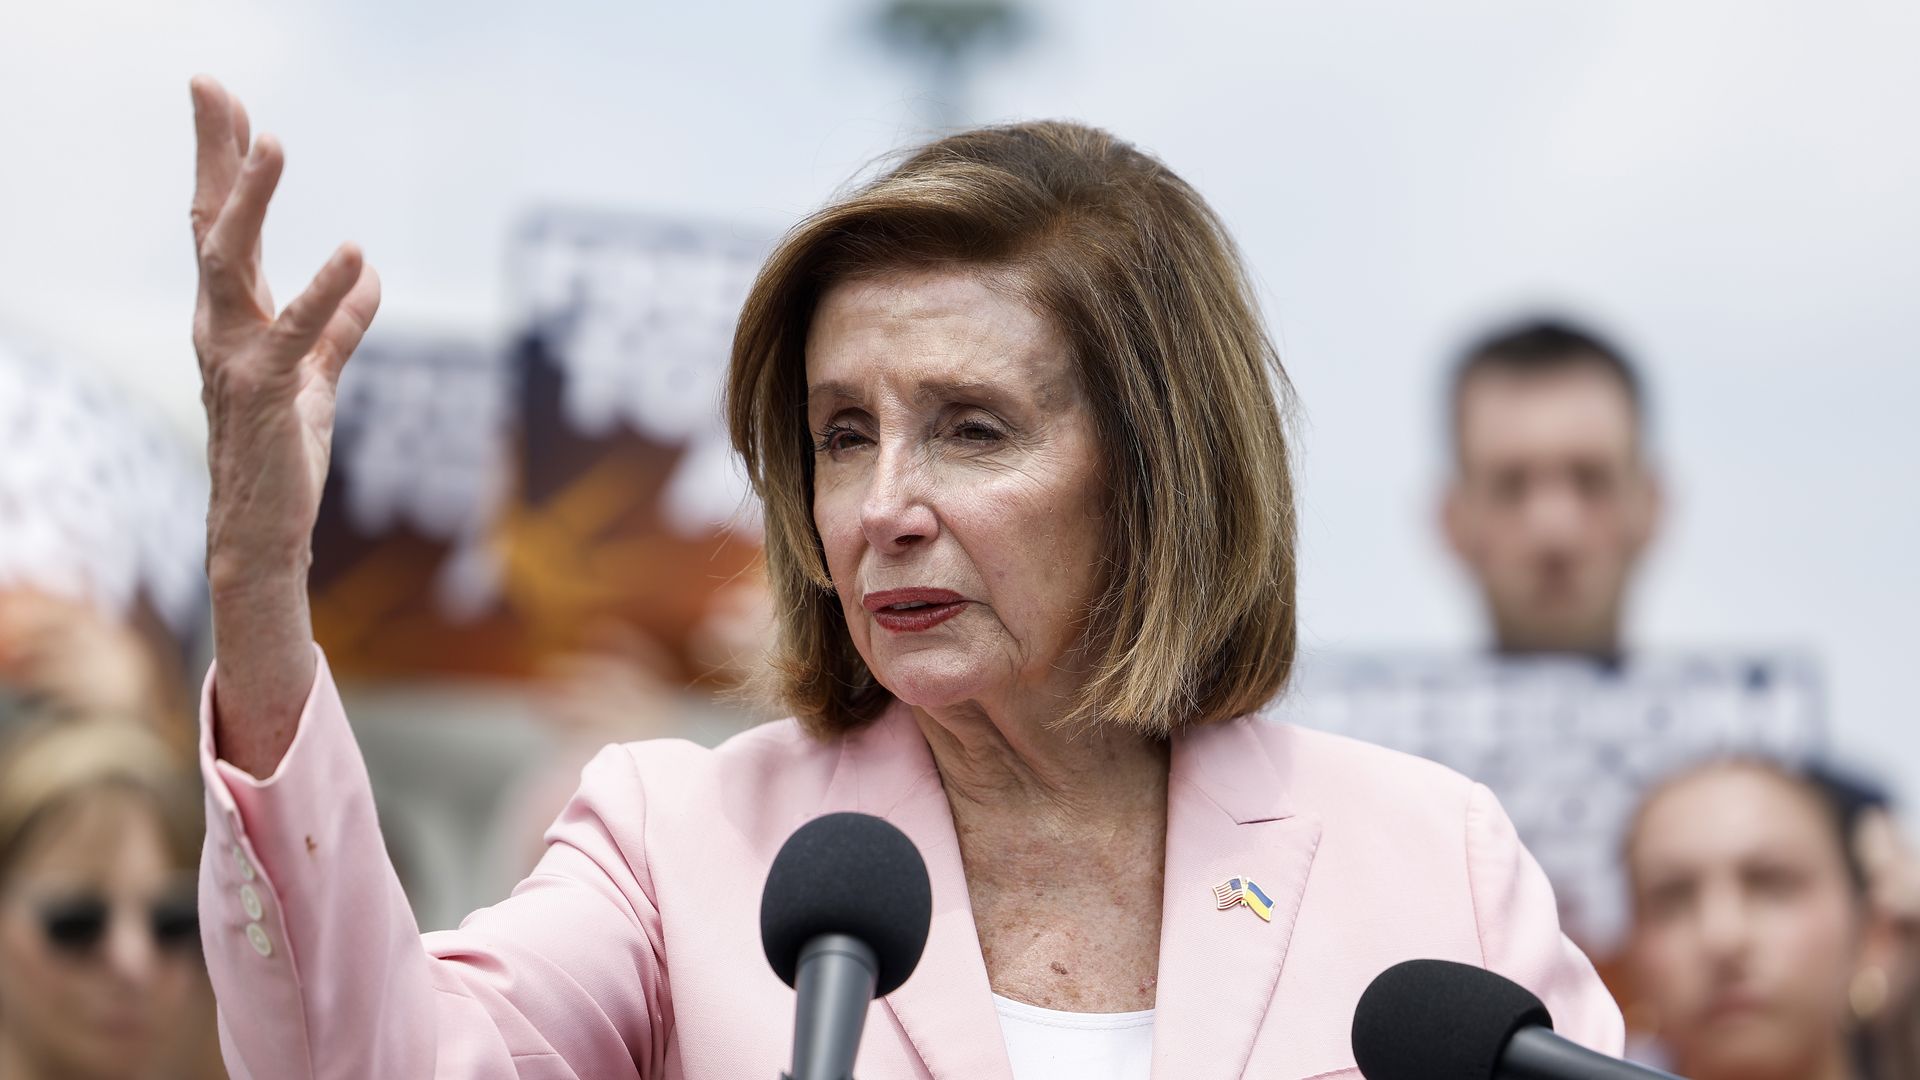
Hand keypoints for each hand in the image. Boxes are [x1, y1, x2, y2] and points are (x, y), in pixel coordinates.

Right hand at [189, 75, 379, 773]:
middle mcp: (221, 325)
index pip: (222, 223)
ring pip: (233, 262)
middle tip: (213, 89)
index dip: (223, 163)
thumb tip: (370, 281)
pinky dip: (324, 293)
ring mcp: (238, 356)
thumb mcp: (318, 376)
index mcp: (234, 315)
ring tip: (272, 143)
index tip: (222, 100)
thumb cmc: (282, 451)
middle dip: (215, 155)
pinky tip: (355, 255)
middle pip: (212, 223)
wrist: (266, 528)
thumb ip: (340, 327)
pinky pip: (296, 334)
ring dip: (250, 201)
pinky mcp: (271, 393)